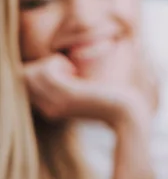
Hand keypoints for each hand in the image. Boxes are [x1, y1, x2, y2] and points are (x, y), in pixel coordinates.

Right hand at [23, 54, 152, 128]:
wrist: (131, 116)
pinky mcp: (68, 97)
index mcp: (53, 109)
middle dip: (40, 66)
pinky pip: (45, 71)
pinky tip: (71, 68)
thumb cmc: (116, 102)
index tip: (66, 71)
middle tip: (68, 68)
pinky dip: (55, 63)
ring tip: (70, 68)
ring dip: (47, 63)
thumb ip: (80, 83)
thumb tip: (80, 61)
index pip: (28, 83)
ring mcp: (56, 104)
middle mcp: (49, 108)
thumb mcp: (92, 93)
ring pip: (30, 73)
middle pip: (25, 77)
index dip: (40, 72)